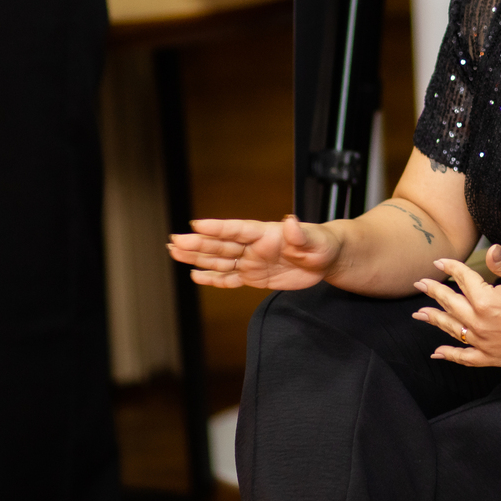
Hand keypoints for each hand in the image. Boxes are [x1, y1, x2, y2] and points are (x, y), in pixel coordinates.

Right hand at [167, 214, 341, 289]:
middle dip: (197, 243)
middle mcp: (254, 246)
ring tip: (174, 251)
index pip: (238, 229)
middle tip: (175, 240)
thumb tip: (291, 221)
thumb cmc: (322, 245)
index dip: (218, 227)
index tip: (196, 224)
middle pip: (221, 244)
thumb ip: (301, 234)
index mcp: (266, 233)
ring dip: (197, 256)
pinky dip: (212, 278)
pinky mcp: (254, 277)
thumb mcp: (316, 240)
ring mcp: (252, 261)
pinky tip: (195, 275)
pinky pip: (230, 278)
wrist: (326, 259)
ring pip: (219, 259)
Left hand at [413, 244, 500, 366]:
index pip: (463, 280)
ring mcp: (483, 342)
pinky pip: (465, 357)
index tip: (439, 263)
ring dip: (434, 320)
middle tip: (419, 284)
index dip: (450, 268)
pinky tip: (437, 352)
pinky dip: (450, 355)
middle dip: (434, 292)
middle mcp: (480, 323)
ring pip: (452, 329)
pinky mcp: (490, 357)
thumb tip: (489, 248)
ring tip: (419, 314)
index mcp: (486, 301)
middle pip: (451, 304)